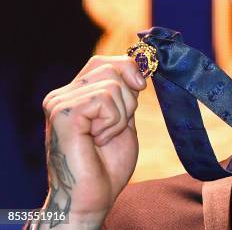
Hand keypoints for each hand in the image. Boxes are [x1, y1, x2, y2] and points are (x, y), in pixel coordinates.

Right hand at [38, 55, 146, 227]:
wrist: (93, 198)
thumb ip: (126, 94)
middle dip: (129, 97)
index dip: (128, 67)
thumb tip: (140, 65)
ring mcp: (59, 103)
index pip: (102, 62)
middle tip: (118, 126)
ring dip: (121, 115)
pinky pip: (104, 99)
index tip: (141, 85)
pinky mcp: (63, 113)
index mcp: (74, 95)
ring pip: (111, 84)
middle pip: (109, 67)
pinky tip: (98, 140)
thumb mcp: (123, 120)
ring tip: (105, 137)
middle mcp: (62, 95)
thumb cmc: (107, 165)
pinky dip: (113, 122)